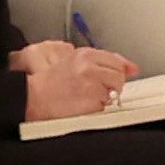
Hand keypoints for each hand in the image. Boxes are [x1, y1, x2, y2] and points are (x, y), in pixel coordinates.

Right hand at [12, 40, 138, 121]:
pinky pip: (107, 106)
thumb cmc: (48, 84)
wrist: (33, 99)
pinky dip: (99, 109)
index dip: (116, 72)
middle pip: (119, 75)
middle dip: (111, 84)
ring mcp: (93, 85)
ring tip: (86, 98)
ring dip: (105, 97)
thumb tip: (131, 67)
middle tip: (93, 90)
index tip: (116, 78)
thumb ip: (103, 61)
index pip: (116, 61)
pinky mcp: (93, 102)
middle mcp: (90, 67)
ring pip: (116, 91)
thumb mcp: (73, 62)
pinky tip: (83, 106)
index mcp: (85, 55)